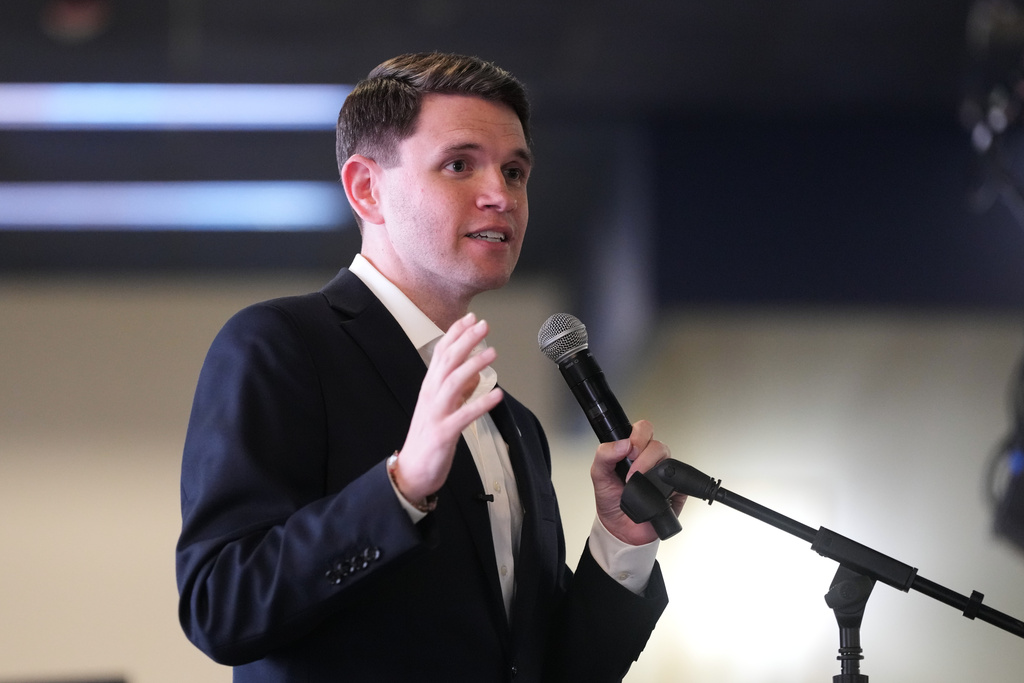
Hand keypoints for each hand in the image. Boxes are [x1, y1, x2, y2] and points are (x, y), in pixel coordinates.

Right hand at [393, 313, 503, 503]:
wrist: (411, 471)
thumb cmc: (428, 439)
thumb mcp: (443, 409)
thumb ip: (459, 390)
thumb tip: (477, 375)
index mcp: (430, 388)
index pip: (441, 353)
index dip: (456, 334)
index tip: (470, 318)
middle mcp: (431, 396)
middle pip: (447, 361)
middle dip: (466, 341)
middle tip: (483, 325)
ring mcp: (436, 413)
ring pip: (454, 383)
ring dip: (474, 366)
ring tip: (493, 353)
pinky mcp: (444, 433)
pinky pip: (464, 415)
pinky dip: (481, 403)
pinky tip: (497, 395)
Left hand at [591, 420, 684, 544]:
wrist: (620, 530)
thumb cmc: (611, 502)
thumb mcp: (598, 475)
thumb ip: (604, 455)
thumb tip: (623, 443)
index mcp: (634, 451)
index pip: (643, 430)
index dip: (638, 436)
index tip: (629, 451)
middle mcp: (651, 459)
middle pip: (657, 444)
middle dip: (644, 456)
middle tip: (632, 471)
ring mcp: (664, 473)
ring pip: (668, 458)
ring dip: (652, 468)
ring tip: (638, 483)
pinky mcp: (677, 489)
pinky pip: (681, 480)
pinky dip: (669, 484)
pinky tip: (656, 492)